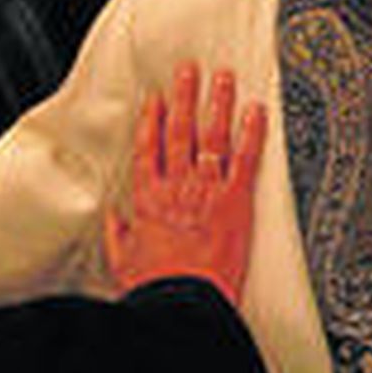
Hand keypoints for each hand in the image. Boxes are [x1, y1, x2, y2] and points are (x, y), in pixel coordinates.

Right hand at [104, 63, 266, 305]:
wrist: (185, 303)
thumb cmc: (157, 287)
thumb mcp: (125, 260)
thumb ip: (119, 234)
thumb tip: (114, 218)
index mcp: (148, 199)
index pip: (148, 148)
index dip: (151, 119)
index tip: (155, 98)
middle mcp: (177, 186)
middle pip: (180, 131)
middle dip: (184, 97)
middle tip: (189, 70)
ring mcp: (207, 190)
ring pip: (212, 136)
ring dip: (218, 104)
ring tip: (224, 79)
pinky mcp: (236, 199)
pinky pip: (246, 158)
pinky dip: (252, 132)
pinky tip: (257, 111)